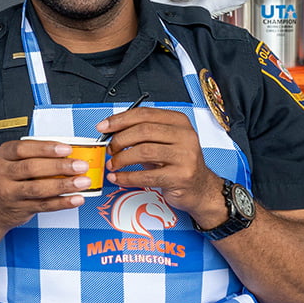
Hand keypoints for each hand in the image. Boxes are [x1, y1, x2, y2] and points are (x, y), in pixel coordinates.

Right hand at [0, 139, 89, 242]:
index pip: (24, 149)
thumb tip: (65, 153)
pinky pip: (44, 205)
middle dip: (60, 166)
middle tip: (80, 165)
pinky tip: (75, 198)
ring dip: (64, 185)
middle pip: (32, 168)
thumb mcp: (9, 162)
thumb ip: (32, 156)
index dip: (47, 148)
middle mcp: (4, 173)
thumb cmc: (3, 181)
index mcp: (3, 156)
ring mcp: (10, 193)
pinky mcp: (20, 209)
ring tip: (82, 182)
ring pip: (39, 188)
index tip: (67, 148)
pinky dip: (62, 202)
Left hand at [99, 107, 222, 219]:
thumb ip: (142, 133)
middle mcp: (185, 136)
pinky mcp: (181, 176)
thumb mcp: (164, 142)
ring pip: (143, 151)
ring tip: (113, 164)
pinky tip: (119, 178)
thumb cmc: (178, 163)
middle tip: (109, 148)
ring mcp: (185, 156)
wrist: (200, 188)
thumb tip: (111, 130)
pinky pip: (147, 176)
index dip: (119, 119)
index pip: (144, 114)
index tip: (103, 127)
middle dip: (119, 139)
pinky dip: (127, 177)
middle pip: (143, 131)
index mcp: (179, 122)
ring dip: (122, 158)